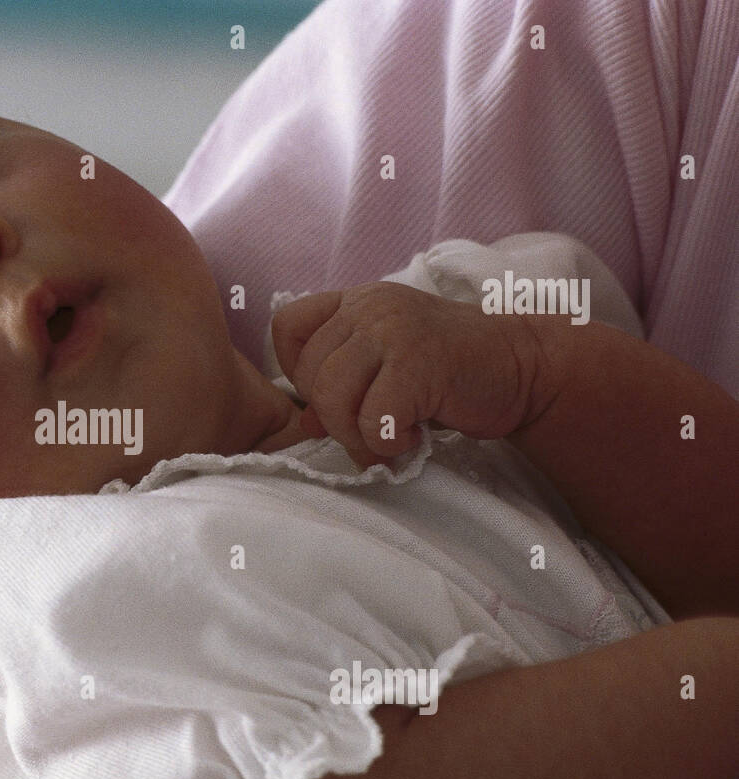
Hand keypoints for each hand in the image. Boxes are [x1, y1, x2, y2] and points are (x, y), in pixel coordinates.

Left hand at [271, 282, 553, 468]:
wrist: (525, 368)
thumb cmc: (453, 373)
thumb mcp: (389, 370)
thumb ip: (344, 388)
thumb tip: (306, 425)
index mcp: (357, 301)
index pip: (286, 328)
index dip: (296, 370)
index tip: (335, 394)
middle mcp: (370, 307)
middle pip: (308, 376)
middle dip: (334, 419)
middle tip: (372, 432)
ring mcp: (393, 330)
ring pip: (332, 398)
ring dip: (357, 435)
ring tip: (391, 437)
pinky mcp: (418, 362)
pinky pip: (372, 419)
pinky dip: (388, 442)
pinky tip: (413, 436)